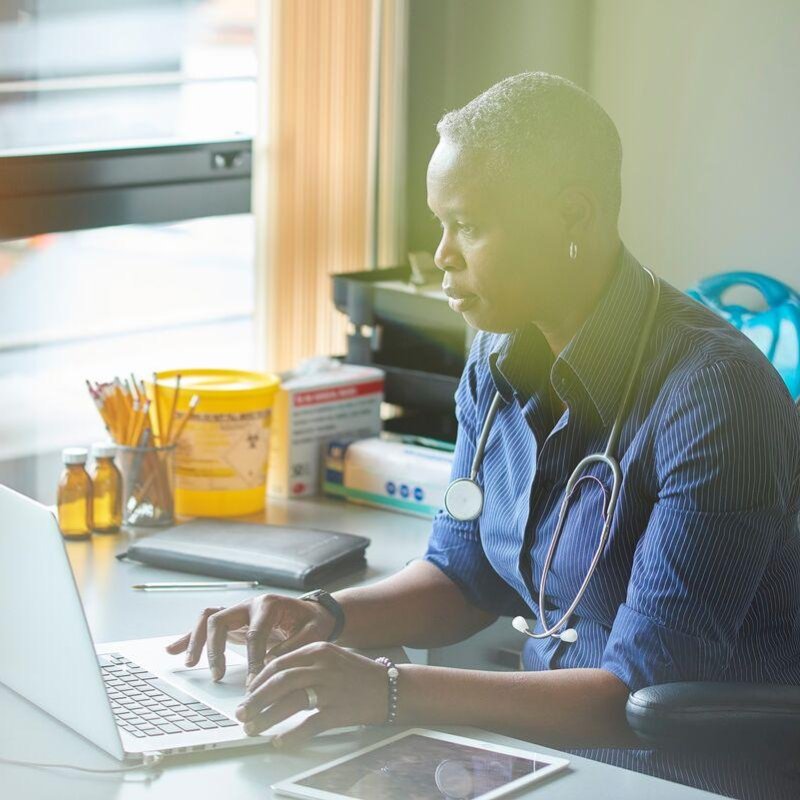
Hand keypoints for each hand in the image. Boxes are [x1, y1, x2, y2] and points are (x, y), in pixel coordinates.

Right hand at [165, 593, 337, 685]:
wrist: (312, 612)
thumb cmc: (312, 623)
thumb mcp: (313, 633)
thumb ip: (293, 647)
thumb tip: (271, 666)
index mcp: (269, 605)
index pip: (254, 632)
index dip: (252, 659)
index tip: (253, 682)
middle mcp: (249, 605)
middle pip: (220, 620)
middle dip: (216, 648)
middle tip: (218, 675)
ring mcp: (239, 612)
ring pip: (209, 619)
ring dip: (197, 641)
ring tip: (190, 663)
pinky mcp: (233, 622)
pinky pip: (206, 625)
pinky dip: (189, 637)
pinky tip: (173, 650)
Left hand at [235, 641, 388, 746]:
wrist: (392, 687)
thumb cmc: (359, 674)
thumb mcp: (331, 656)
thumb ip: (305, 663)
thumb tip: (272, 679)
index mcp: (318, 649)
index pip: (278, 663)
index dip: (258, 681)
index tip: (247, 694)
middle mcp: (323, 666)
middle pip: (279, 682)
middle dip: (255, 699)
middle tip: (241, 713)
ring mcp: (332, 688)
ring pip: (289, 702)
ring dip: (266, 717)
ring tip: (252, 728)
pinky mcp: (340, 710)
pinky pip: (309, 724)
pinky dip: (291, 735)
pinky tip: (279, 741)